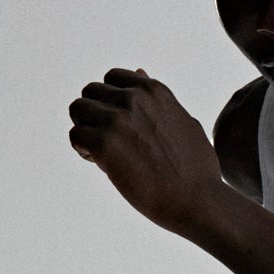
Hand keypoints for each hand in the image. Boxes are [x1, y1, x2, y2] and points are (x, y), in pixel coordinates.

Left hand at [68, 69, 224, 236]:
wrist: (198, 202)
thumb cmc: (197, 171)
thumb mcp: (185, 123)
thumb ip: (159, 100)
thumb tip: (139, 72)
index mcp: (153, 92)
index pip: (112, 78)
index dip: (112, 101)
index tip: (122, 125)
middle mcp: (133, 99)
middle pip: (91, 92)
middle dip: (96, 115)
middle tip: (112, 142)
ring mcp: (116, 120)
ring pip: (78, 110)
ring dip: (86, 130)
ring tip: (104, 153)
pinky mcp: (103, 144)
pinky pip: (75, 136)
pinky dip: (83, 150)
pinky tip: (102, 164)